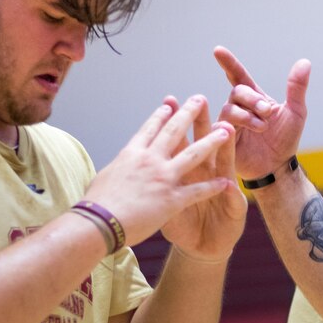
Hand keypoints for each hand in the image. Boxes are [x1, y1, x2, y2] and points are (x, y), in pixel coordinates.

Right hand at [83, 95, 237, 248]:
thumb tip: (117, 168)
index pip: (149, 129)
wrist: (98, 223)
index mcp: (131, 154)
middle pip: (173, 132)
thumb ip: (117, 169)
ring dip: (211, 142)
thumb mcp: (104, 177)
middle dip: (189, 114)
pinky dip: (213, 186)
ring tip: (225, 130)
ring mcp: (163, 178)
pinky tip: (227, 182)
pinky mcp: (172, 199)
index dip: (161, 115)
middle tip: (200, 99)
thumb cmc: (95, 204)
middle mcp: (150, 160)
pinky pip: (198, 191)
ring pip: (193, 155)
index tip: (170, 103)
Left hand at [158, 96, 247, 260]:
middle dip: (203, 123)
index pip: (182, 140)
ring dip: (225, 149)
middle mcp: (209, 173)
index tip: (168, 101)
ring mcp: (224, 190)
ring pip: (226, 164)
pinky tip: (230, 184)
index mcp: (190, 170)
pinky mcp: (235, 209)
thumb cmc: (186, 224)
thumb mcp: (169, 204)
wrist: (205, 246)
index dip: (174, 122)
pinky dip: (231, 195)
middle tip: (199, 100)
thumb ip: (162, 182)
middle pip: (205, 144)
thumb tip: (144, 159)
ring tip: (226, 130)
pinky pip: (234, 202)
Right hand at [213, 45, 310, 180]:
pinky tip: (243, 135)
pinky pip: (220, 128)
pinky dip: (233, 128)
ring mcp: (230, 123)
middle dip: (253, 99)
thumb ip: (297, 88)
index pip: (239, 76)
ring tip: (263, 128)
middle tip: (268, 112)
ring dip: (248, 116)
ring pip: (229, 109)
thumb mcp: (295, 112)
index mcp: (254, 99)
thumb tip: (304, 62)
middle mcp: (239, 108)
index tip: (218, 51)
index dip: (228, 63)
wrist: (278, 168)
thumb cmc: (284, 140)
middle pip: (237, 91)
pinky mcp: (223, 139)